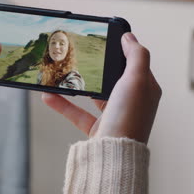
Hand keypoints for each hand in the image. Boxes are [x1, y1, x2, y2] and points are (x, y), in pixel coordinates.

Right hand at [42, 33, 160, 143]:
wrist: (113, 155)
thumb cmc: (129, 118)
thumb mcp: (137, 80)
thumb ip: (136, 56)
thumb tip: (129, 37)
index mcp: (145, 90)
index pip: (134, 64)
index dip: (121, 51)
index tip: (104, 40)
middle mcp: (130, 103)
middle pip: (111, 78)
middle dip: (95, 67)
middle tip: (79, 55)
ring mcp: (113, 116)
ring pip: (92, 95)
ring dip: (75, 85)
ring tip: (60, 73)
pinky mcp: (97, 128)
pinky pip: (77, 112)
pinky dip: (63, 104)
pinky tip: (48, 95)